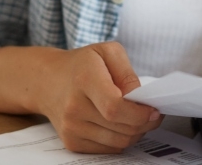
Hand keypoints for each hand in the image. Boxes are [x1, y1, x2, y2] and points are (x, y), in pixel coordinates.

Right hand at [35, 41, 161, 152]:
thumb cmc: (81, 65)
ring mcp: (71, 128)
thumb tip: (139, 99)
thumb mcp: (107, 52)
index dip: (139, 113)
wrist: (47, 81)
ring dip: (136, 133)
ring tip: (138, 118)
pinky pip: (109, 149)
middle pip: (121, 127)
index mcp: (84, 79)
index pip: (115, 107)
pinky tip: (121, 125)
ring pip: (118, 141)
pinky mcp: (71, 142)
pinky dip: (121, 139)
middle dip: (145, 123)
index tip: (154, 110)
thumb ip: (127, 73)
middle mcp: (74, 107)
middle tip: (153, 113)